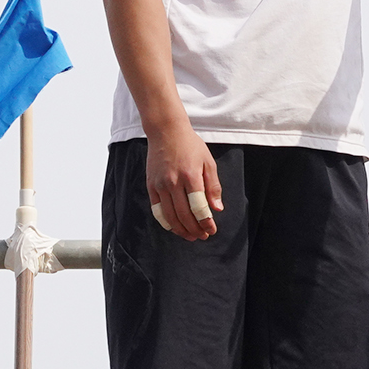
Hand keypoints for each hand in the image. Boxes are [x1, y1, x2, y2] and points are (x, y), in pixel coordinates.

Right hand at [145, 123, 223, 239]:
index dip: (206, 222)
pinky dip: (166, 222)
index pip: (199, 207)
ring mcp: (160, 185)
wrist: (166, 131)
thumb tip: (217, 208)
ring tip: (190, 236)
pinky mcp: (151, 185)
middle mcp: (174, 182)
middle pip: (184, 215)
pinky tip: (174, 227)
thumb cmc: (191, 146)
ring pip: (170, 216)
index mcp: (191, 176)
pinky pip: (157, 210)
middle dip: (195, 229)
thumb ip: (213, 186)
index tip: (211, 230)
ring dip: (181, 230)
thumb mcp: (208, 162)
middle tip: (203, 236)